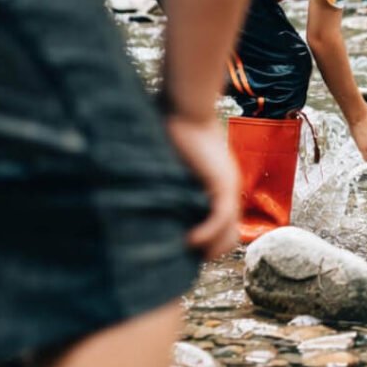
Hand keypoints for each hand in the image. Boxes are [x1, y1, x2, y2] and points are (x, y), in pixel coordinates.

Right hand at [165, 114, 239, 260]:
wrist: (187, 108)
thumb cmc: (174, 131)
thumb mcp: (172, 166)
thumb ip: (168, 185)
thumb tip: (139, 203)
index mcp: (217, 191)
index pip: (220, 233)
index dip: (203, 246)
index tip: (177, 252)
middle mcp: (226, 193)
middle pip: (227, 240)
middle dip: (205, 254)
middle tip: (178, 258)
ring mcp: (227, 189)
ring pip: (227, 235)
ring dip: (206, 249)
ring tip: (182, 251)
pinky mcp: (222, 184)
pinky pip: (219, 219)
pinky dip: (206, 234)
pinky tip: (188, 240)